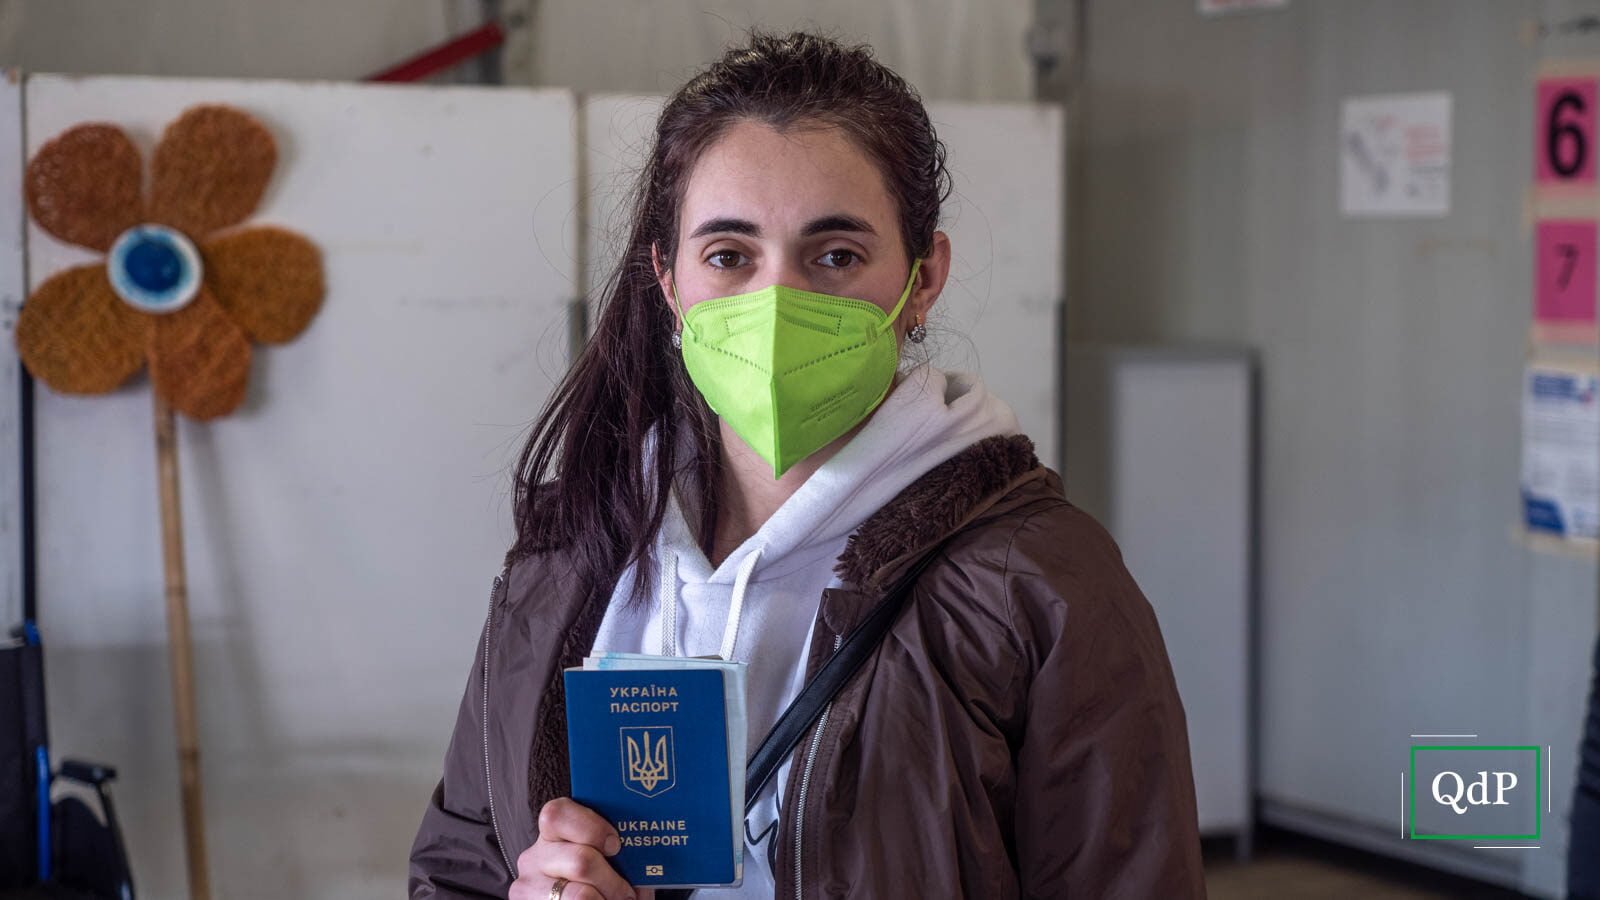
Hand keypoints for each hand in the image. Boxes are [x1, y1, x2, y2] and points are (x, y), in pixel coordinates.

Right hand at [509, 797, 653, 899]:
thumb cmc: (602, 880)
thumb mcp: (608, 860)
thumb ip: (621, 853)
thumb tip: (644, 861)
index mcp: (554, 831)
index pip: (558, 814)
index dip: (592, 828)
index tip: (616, 846)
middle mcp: (535, 855)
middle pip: (580, 860)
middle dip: (612, 880)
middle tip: (627, 892)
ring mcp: (529, 885)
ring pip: (580, 895)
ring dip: (606, 899)